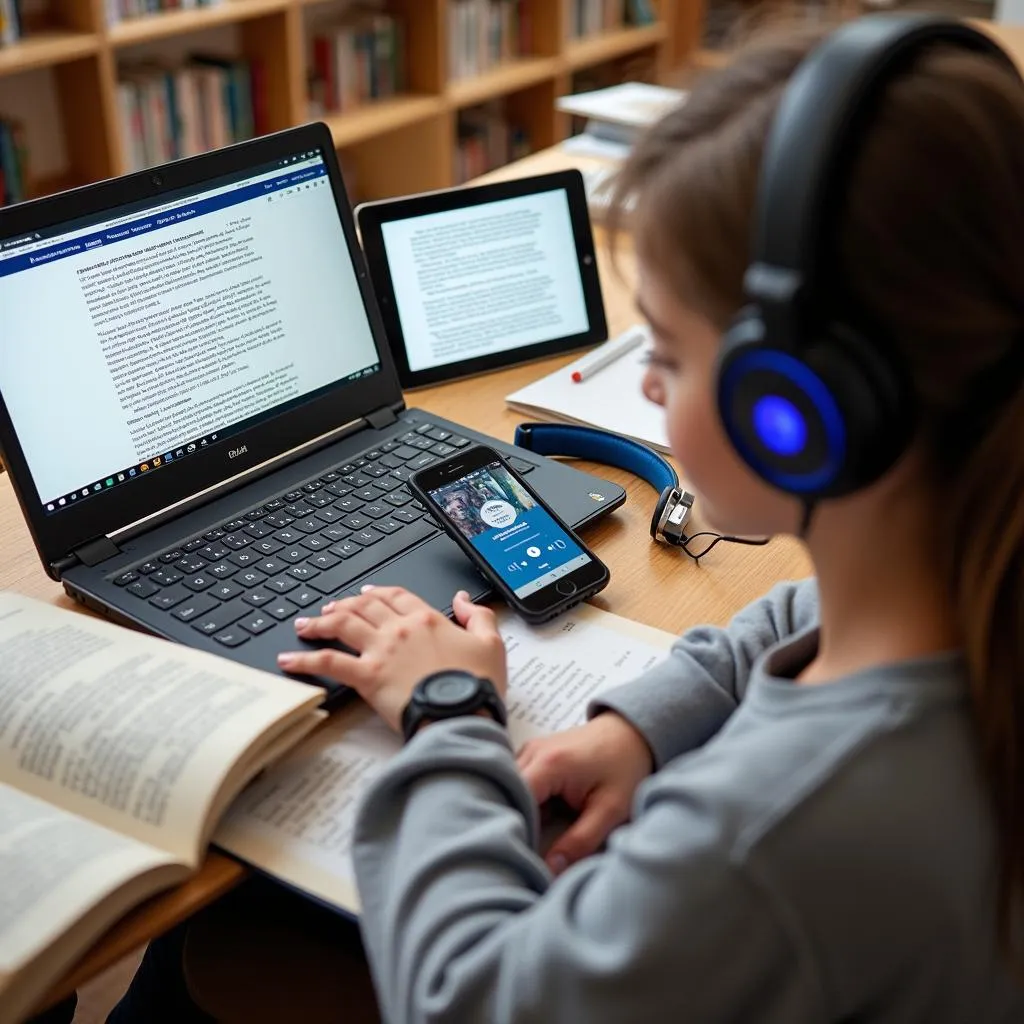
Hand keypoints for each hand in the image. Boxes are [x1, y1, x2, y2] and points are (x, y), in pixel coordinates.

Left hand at [277, 587, 506, 732]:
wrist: (462, 714)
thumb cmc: (477, 686)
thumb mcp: (491, 644)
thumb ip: (478, 616)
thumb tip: (464, 598)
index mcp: (428, 619)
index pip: (397, 596)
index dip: (379, 593)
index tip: (366, 595)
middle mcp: (400, 630)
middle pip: (365, 606)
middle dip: (345, 604)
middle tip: (331, 608)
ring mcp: (381, 651)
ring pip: (342, 625)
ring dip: (320, 622)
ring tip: (305, 625)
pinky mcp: (366, 676)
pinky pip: (328, 662)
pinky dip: (305, 659)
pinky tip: (289, 659)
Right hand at [517, 713, 652, 873]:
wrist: (630, 733)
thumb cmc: (625, 767)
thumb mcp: (610, 809)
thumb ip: (581, 841)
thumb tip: (551, 869)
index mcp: (549, 764)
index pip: (513, 801)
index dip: (514, 830)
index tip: (521, 854)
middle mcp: (532, 752)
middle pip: (505, 793)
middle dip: (511, 822)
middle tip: (522, 849)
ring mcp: (530, 750)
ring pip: (507, 787)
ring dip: (516, 811)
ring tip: (529, 835)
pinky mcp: (532, 754)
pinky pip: (515, 781)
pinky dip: (521, 800)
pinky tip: (536, 817)